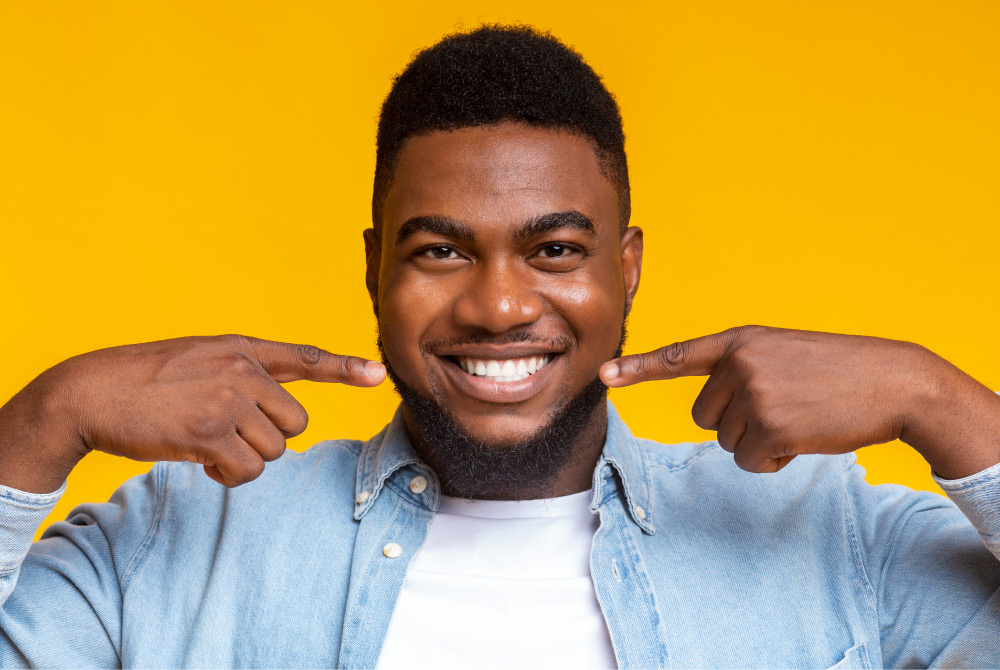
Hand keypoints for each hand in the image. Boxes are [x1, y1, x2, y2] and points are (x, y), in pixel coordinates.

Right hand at [0, 335, 384, 490]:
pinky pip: (247, 470)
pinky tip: (201, 461)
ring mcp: (228, 399)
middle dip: (267, 440)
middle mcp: (243, 370)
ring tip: (207, 445)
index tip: (377, 373)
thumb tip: (276, 420)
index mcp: (241, 349)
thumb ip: (241, 376)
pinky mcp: (211, 431)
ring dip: (244, 460)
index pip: (304, 357)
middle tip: (228, 436)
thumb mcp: (200, 360)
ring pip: (274, 451)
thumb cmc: (144, 381)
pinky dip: (228, 475)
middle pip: (295, 424)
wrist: (90, 391)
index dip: (344, 367)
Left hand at [600, 325, 999, 476]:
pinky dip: (774, 461)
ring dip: (759, 442)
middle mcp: (739, 363)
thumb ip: (741, 370)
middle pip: (705, 417)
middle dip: (737, 424)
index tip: (604, 374)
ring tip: (798, 419)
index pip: (678, 356)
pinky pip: (749, 462)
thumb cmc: (838, 371)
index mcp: (740, 341)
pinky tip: (803, 438)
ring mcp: (754, 393)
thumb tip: (711, 415)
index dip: (637, 368)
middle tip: (782, 408)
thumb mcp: (782, 354)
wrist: (892, 382)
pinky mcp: (771, 426)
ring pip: (727, 442)